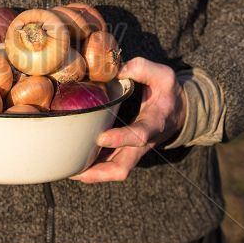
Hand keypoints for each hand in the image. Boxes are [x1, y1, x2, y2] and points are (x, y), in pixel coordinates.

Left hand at [70, 57, 185, 182]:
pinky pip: (107, 165)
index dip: (121, 139)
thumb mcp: (162, 75)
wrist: (177, 111)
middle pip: (122, 167)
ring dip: (90, 173)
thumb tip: (115, 71)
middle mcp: (142, 143)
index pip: (139, 136)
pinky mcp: (124, 151)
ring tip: (66, 169)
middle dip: (98, 172)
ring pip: (112, 171)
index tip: (101, 138)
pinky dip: (91, 167)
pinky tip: (72, 163)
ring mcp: (132, 151)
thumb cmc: (166, 93)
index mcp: (154, 123)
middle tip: (74, 169)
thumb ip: (141, 69)